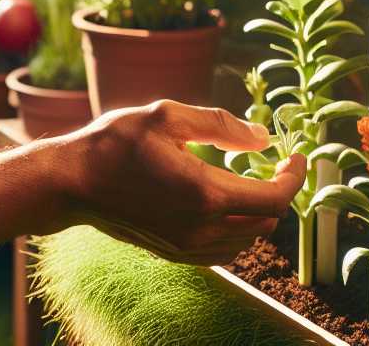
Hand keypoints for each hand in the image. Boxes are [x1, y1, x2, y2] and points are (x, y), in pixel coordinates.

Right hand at [54, 99, 305, 264]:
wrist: (72, 182)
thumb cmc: (115, 142)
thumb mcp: (168, 115)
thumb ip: (221, 125)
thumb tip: (262, 139)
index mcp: (205, 193)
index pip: (274, 198)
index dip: (294, 178)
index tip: (295, 157)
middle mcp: (200, 227)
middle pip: (266, 222)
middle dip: (279, 193)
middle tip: (275, 166)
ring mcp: (186, 246)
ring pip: (247, 241)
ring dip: (258, 214)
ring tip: (250, 182)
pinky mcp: (173, 253)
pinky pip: (223, 252)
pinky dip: (237, 232)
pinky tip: (227, 207)